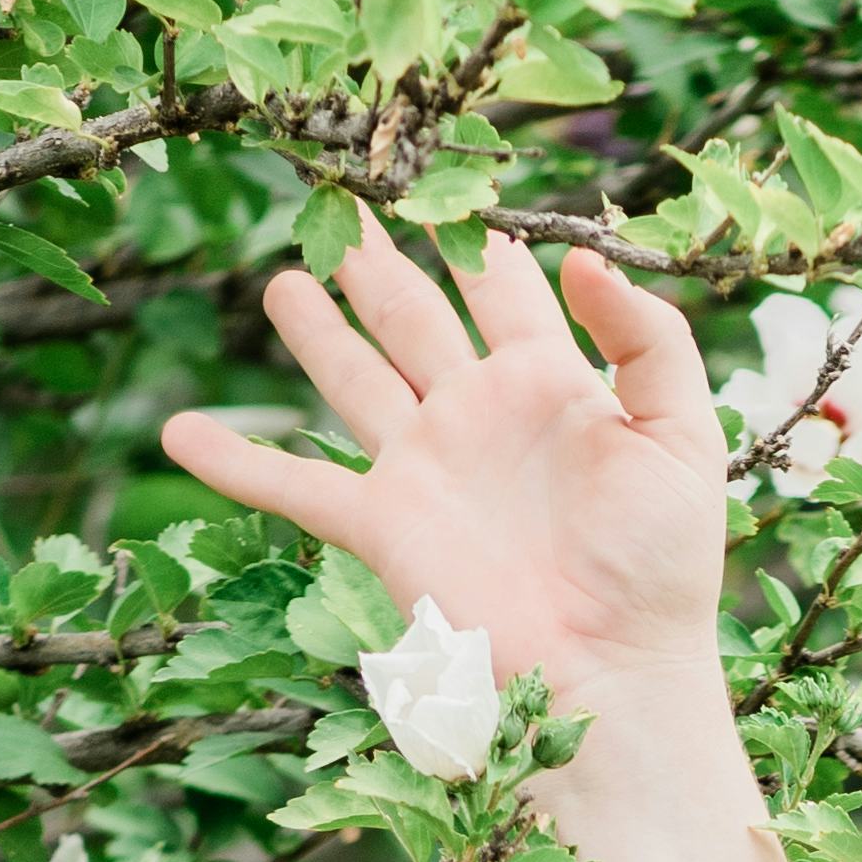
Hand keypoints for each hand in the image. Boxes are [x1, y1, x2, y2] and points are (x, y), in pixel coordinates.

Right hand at [158, 221, 735, 780]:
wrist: (612, 675)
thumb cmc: (659, 569)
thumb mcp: (683, 437)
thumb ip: (650, 339)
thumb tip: (584, 258)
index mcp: (551, 386)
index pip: (505, 290)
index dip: (477, 239)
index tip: (443, 186)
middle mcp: (478, 416)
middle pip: (414, 317)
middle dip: (379, 263)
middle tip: (342, 207)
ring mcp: (425, 470)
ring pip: (354, 379)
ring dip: (317, 331)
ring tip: (283, 280)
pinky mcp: (383, 527)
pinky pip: (294, 484)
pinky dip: (234, 461)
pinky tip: (178, 434)